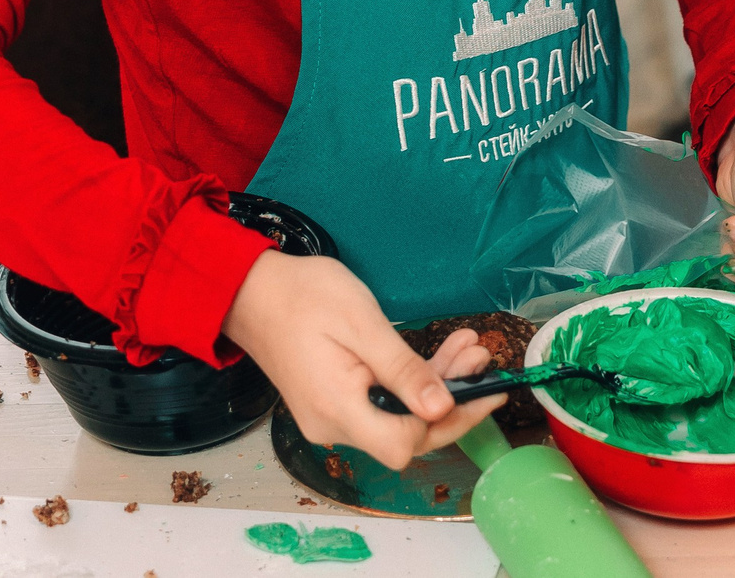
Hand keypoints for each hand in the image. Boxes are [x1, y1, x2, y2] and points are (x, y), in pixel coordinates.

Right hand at [219, 251, 493, 470]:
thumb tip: (442, 408)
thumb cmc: (304, 297)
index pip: (404, 444)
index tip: (483, 388)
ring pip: (399, 416)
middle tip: (481, 356)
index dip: (450, 421)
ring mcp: (332, 417)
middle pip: (408, 434)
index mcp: (337, 409)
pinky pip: (383, 404)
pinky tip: (440, 352)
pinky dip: (413, 382)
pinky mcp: (334, 404)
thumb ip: (403, 370)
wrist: (252, 291)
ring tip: (467, 345)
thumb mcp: (363, 324)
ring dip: (437, 385)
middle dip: (452, 398)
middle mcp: (333, 425)